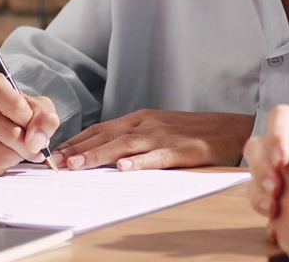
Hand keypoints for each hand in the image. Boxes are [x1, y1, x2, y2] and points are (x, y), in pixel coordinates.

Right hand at [0, 72, 59, 175]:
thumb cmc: (16, 110)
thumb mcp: (37, 107)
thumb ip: (45, 120)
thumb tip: (36, 143)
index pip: (16, 107)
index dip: (31, 121)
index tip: (32, 124)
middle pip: (10, 134)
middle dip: (28, 145)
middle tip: (32, 145)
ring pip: (0, 156)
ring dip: (16, 157)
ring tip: (17, 149)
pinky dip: (2, 167)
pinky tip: (1, 154)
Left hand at [51, 109, 254, 170]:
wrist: (231, 128)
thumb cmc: (191, 132)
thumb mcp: (157, 129)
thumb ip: (132, 138)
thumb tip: (101, 153)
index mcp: (139, 119)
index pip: (101, 129)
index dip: (78, 141)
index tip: (56, 154)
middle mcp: (148, 123)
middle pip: (108, 135)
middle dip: (81, 148)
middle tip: (58, 162)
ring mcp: (166, 135)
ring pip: (127, 144)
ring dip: (100, 155)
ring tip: (79, 165)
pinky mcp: (185, 149)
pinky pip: (159, 157)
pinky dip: (140, 162)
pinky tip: (124, 169)